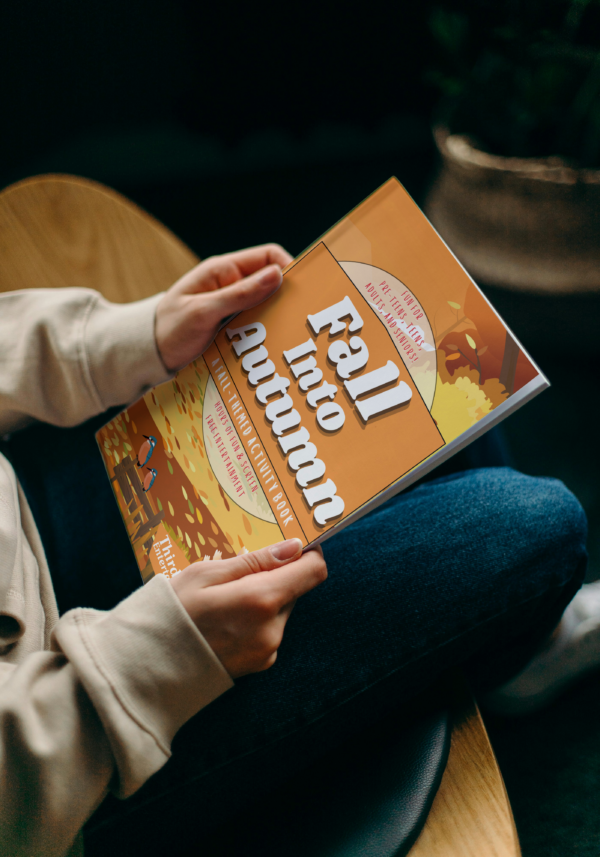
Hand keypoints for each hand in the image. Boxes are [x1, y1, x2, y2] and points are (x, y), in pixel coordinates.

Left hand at [155, 244, 292, 371]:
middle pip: (271, 283)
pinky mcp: (231, 325)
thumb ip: (240, 294)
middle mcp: (231, 284)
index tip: (304, 290)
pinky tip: (272, 347)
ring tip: (290, 335)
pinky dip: (265, 333)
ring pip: (266, 306)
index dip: (289, 268)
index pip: (268, 256)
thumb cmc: (169, 328)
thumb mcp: (204, 311)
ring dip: (277, 319)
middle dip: (288, 298)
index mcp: (223, 270)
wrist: (147, 353)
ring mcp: (232, 306)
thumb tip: (277, 275)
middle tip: (303, 317)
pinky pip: (256, 324)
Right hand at [169, 539, 326, 677]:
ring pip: (281, 610)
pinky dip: (256, 620)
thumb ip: (256, 560)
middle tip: (239, 571)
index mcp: (262, 600)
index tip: (294, 545)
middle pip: (294, 589)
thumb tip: (294, 547)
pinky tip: (225, 620)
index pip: (313, 571)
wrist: (149, 665)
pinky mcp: (261, 664)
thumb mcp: (207, 573)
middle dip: (275, 576)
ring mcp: (268, 650)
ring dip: (264, 599)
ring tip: (225, 598)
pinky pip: (270, 630)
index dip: (309, 553)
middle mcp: (272, 628)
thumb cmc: (173, 612)